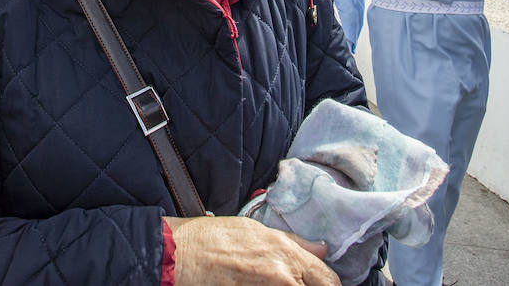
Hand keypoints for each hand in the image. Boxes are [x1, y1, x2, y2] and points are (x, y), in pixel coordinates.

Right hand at [165, 215, 339, 285]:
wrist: (179, 255)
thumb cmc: (212, 238)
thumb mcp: (254, 229)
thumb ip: (293, 242)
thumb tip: (322, 248)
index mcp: (286, 254)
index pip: (329, 279)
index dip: (330, 284)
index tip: (324, 285)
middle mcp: (282, 277)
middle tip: (298, 285)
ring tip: (270, 283)